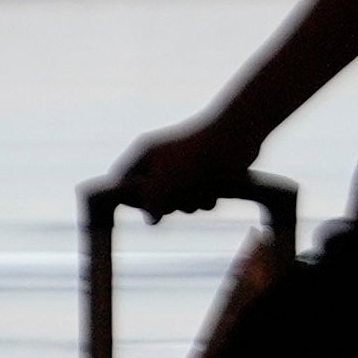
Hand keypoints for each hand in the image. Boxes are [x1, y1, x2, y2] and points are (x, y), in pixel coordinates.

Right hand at [115, 121, 258, 219]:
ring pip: (179, 203)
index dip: (130, 198)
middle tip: (178, 192)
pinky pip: (198, 201)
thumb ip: (150, 201)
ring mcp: (184, 172)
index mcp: (145, 156)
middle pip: (153, 199)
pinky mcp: (205, 179)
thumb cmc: (194, 156)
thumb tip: (151, 219)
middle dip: (168, 202)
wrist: (235, 137)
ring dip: (190, 202)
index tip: (142, 208)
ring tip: (200, 187)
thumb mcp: (163, 180)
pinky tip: (214, 188)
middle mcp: (161, 164)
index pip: (122, 181)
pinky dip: (206, 198)